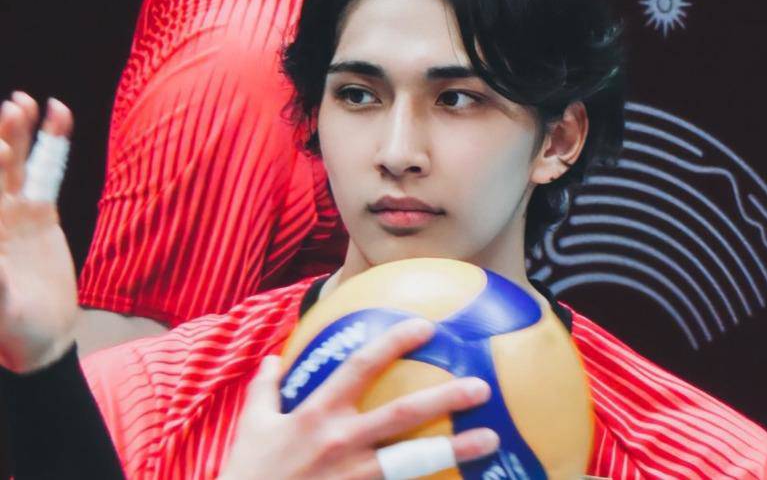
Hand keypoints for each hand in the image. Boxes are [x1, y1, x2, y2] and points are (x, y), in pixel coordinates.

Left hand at [0, 92, 76, 373]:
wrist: (41, 340)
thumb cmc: (11, 330)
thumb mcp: (1, 304)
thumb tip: (1, 250)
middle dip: (0, 138)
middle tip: (10, 109)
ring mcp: (15, 211)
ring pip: (16, 163)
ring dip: (20, 133)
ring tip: (23, 102)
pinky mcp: (40, 214)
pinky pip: (48, 173)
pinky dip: (53, 146)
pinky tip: (58, 116)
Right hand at [219, 318, 499, 479]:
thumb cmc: (248, 475)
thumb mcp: (251, 428)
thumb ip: (264, 391)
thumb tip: (272, 359)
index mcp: (317, 414)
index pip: (360, 367)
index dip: (393, 342)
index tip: (426, 327)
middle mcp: (341, 441)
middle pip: (402, 414)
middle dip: (445, 397)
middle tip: (481, 386)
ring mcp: (353, 476)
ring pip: (413, 460)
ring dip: (456, 449)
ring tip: (492, 439)